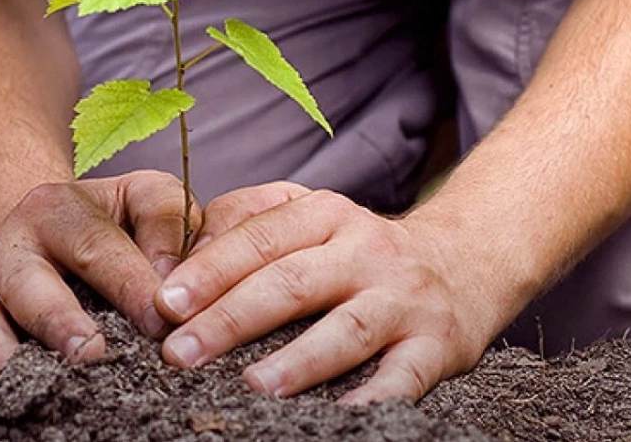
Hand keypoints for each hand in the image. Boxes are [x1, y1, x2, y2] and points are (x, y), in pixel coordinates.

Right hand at [0, 170, 201, 395]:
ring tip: (37, 384)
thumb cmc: (106, 222)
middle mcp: (10, 247)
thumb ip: (166, 222)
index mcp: (58, 210)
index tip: (162, 321)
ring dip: (0, 354)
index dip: (130, 284)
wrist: (35, 228)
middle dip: (60, 322)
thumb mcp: (139, 197)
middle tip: (94, 355)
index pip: (96, 245)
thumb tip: (174, 282)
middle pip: (29, 284)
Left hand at [154, 182, 502, 403]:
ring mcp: (403, 299)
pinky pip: (404, 376)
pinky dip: (373, 398)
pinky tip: (339, 416)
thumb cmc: (359, 249)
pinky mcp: (437, 345)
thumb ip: (249, 223)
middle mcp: (366, 250)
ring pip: (346, 329)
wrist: (465, 262)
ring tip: (252, 385)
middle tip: (180, 352)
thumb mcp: (311, 216)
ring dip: (298, 360)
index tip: (165, 303)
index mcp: (326, 215)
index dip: (209, 270)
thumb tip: (181, 252)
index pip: (260, 239)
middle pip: (292, 282)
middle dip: (231, 318)